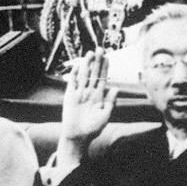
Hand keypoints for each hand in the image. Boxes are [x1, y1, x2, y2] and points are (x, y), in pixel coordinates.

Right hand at [56, 49, 118, 166]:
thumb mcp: (105, 115)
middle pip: (94, 73)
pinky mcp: (69, 96)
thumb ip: (111, 101)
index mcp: (99, 96)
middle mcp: (89, 92)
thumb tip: (116, 87)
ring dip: (87, 64)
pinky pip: (72, 82)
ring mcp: (79, 93)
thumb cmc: (93, 129)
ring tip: (90, 53)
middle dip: (97, 61)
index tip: (108, 57)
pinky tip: (78, 65)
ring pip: (84, 75)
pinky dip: (74, 74)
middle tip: (100, 49)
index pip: (102, 78)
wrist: (78, 136)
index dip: (105, 68)